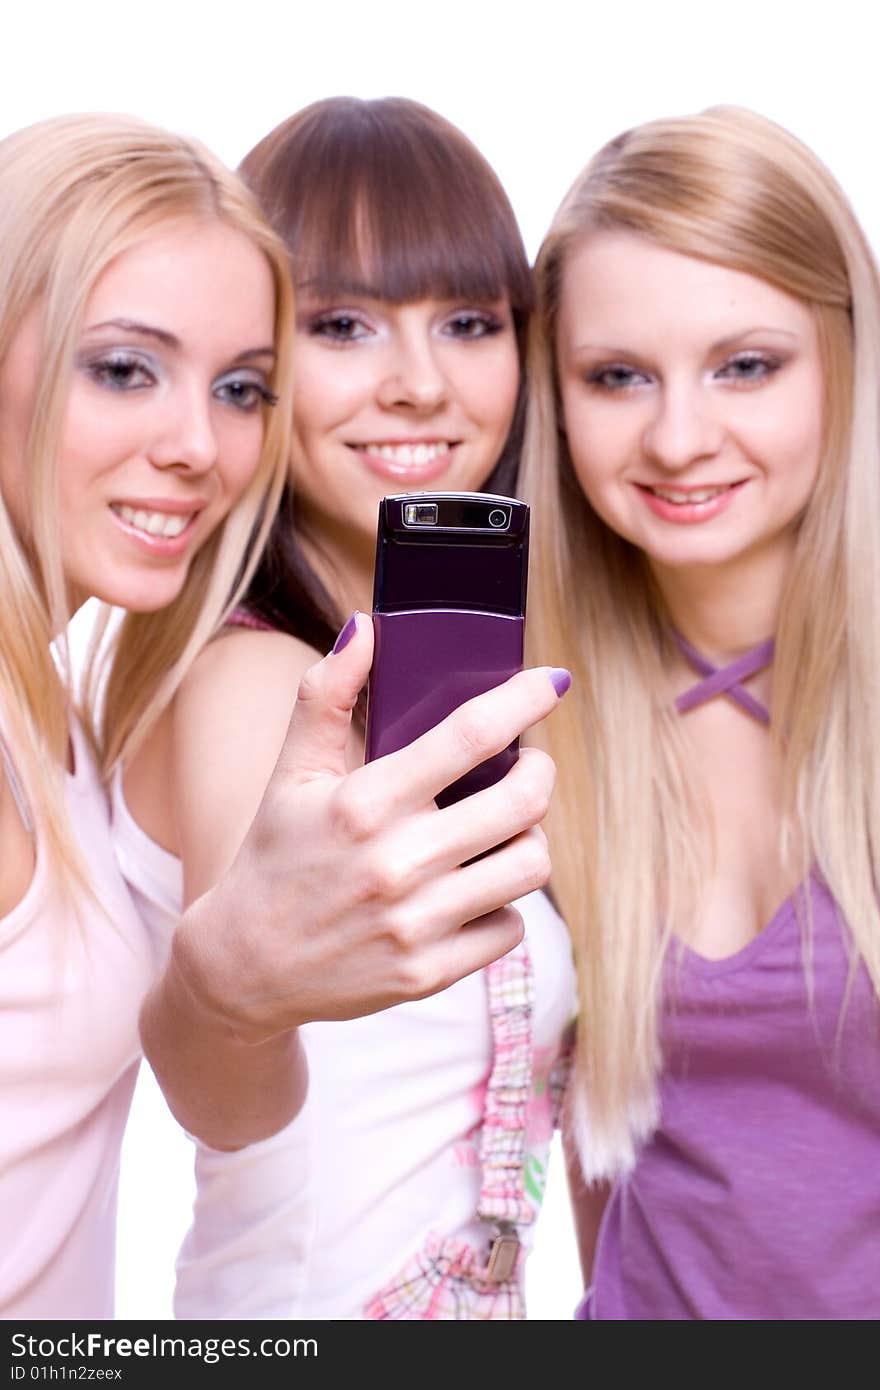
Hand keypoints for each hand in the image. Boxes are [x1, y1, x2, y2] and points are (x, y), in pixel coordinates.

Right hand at [172, 613, 568, 1042]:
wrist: (244, 968)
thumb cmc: (275, 856)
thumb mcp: (290, 773)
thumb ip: (325, 695)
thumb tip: (365, 625)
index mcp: (364, 804)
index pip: (469, 736)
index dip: (523, 701)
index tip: (551, 683)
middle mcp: (395, 863)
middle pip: (522, 803)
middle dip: (540, 772)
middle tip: (530, 764)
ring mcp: (416, 924)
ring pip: (529, 865)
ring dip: (529, 837)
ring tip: (506, 828)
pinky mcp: (429, 974)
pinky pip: (510, 926)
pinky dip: (503, 902)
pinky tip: (475, 888)